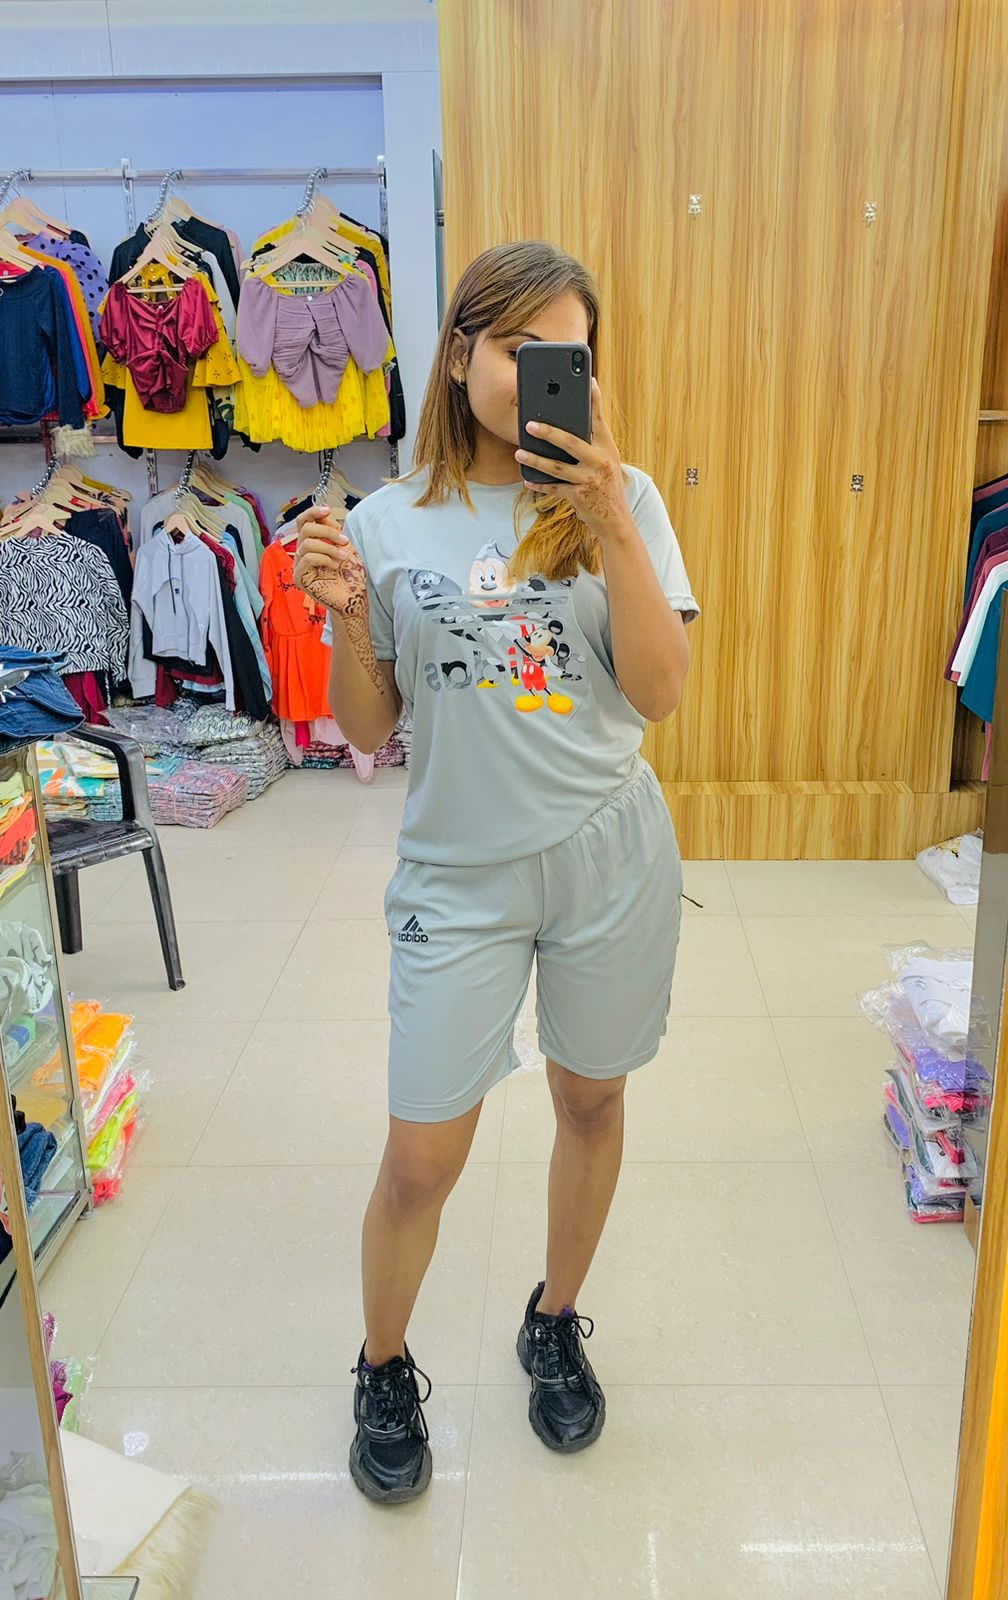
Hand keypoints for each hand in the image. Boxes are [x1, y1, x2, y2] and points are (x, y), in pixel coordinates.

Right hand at [293, 506, 368, 615]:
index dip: (312, 512)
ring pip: (307, 544)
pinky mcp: (300, 578)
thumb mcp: (344, 546)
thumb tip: (325, 514)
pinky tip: (335, 566)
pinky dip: (324, 559)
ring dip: (329, 547)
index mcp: (311, 543)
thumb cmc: (350, 575)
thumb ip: (333, 531)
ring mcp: (299, 566)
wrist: (354, 598)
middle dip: (327, 531)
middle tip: (344, 540)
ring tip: (343, 556)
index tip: (327, 510)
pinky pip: (307, 559)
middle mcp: (302, 553)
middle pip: (305, 529)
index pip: (303, 522)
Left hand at [515, 380, 630, 540]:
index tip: (588, 380)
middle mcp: (600, 461)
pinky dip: (539, 484)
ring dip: (535, 460)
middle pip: (571, 442)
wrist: (615, 519)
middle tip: (529, 425)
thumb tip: (563, 426)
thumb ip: (591, 443)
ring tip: (519, 453)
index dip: (594, 399)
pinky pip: (554, 488)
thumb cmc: (606, 485)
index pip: (599, 419)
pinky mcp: (579, 497)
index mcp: (607, 447)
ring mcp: (590, 479)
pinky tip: (527, 478)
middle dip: (548, 432)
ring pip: (557, 467)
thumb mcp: (606, 460)